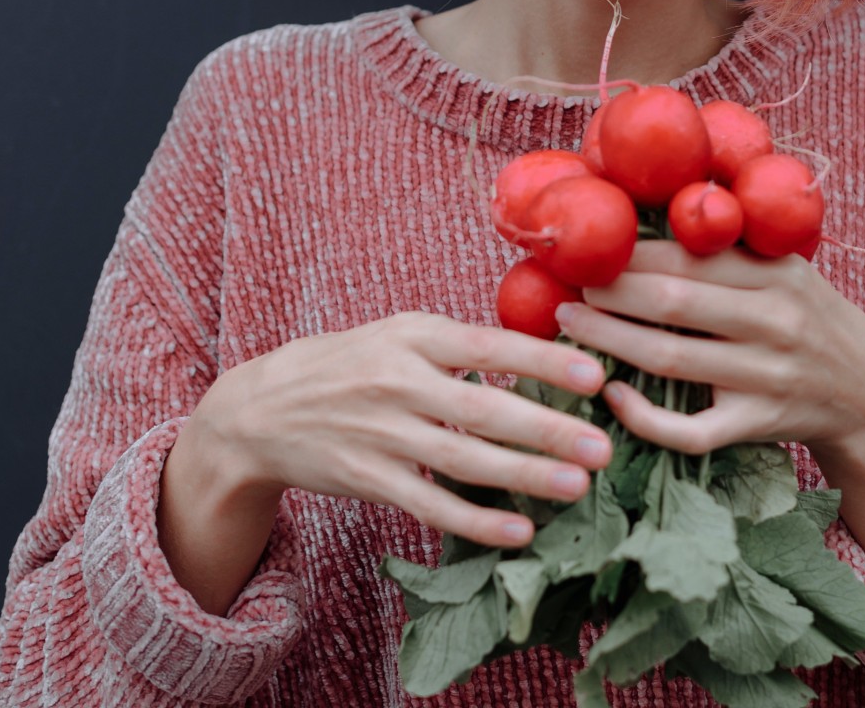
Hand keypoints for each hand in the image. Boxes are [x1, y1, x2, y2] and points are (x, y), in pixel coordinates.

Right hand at [192, 312, 611, 547]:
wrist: (262, 409)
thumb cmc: (351, 365)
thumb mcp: (399, 334)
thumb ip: (461, 343)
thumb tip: (541, 349)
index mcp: (414, 338)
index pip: (488, 347)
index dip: (542, 360)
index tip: (594, 374)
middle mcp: (399, 383)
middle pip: (483, 409)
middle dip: (547, 429)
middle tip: (602, 445)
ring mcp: (382, 435)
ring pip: (463, 460)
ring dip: (524, 476)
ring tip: (577, 486)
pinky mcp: (369, 480)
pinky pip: (430, 505)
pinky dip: (475, 521)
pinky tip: (518, 532)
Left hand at [555, 241, 864, 587]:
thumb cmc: (809, 318)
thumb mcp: (787, 268)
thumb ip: (732, 243)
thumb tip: (655, 200)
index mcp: (777, 276)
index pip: (691, 259)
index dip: (631, 255)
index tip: (588, 249)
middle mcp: (775, 324)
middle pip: (673, 305)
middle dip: (610, 294)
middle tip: (565, 288)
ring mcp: (765, 379)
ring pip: (672, 362)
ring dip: (609, 342)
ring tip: (567, 326)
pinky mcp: (755, 426)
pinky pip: (690, 430)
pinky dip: (644, 417)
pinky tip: (611, 395)